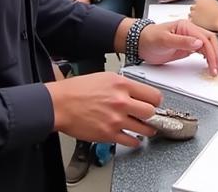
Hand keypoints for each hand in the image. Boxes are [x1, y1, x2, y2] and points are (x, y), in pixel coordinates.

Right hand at [45, 71, 160, 147]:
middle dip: (153, 114)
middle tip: (152, 116)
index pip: (153, 94)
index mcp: (122, 85)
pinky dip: (134, 141)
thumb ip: (123, 84)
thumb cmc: (78, 90)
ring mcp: (116, 120)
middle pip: (151, 111)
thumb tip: (135, 90)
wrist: (60, 104)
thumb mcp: (106, 77)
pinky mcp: (108, 134)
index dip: (156, 100)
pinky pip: (130, 141)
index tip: (155, 103)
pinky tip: (134, 139)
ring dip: (147, 129)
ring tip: (147, 129)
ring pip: (144, 128)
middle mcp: (122, 102)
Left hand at [139, 19, 217, 75]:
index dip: (211, 52)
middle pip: (210, 41)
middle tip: (217, 70)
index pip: (205, 38)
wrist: (140, 42)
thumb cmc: (150, 38)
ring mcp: (189, 39)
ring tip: (216, 70)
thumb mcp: (165, 40)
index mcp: (187, 26)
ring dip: (213, 57)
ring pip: (207, 46)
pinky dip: (207, 57)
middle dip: (216, 55)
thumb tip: (199, 43)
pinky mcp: (186, 47)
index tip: (213, 64)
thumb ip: (182, 41)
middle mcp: (191, 31)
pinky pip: (201, 51)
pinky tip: (209, 64)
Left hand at [188, 0, 217, 30]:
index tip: (201, 9)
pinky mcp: (193, 20)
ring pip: (190, 14)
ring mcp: (194, 12)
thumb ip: (207, 0)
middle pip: (192, 7)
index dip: (199, 5)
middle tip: (200, 14)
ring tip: (199, 19)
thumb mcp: (214, 2)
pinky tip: (198, 23)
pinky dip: (193, 21)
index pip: (197, 1)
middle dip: (195, 10)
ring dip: (193, 16)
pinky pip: (190, 20)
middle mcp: (197, 5)